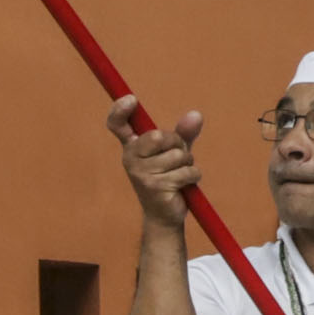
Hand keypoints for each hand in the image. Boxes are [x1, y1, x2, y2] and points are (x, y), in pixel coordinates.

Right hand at [109, 96, 201, 231]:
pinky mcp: (154, 186)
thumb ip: (184, 132)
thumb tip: (196, 115)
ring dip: (187, 164)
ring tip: (179, 176)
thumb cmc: (169, 178)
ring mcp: (140, 173)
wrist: (164, 215)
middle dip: (178, 145)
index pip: (117, 124)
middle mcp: (130, 158)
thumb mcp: (176, 151)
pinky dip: (192, 177)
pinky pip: (185, 171)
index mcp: (132, 146)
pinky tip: (184, 186)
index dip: (120, 110)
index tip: (132, 99)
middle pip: (160, 136)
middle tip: (176, 159)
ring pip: (177, 155)